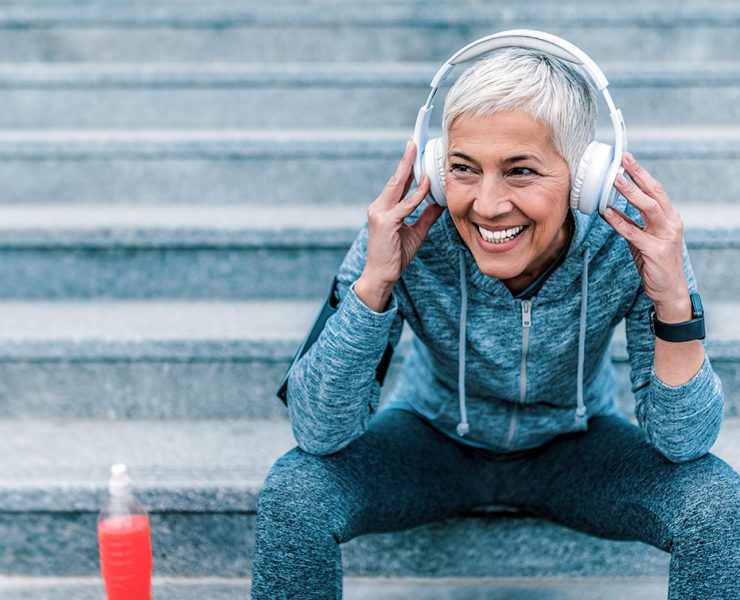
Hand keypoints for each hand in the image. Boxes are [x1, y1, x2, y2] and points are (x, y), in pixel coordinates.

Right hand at [356, 139, 444, 310]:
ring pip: (398, 187)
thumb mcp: (416, 232)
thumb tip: (440, 202)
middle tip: (414, 139)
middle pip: (395, 179)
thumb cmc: (396, 255)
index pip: (398, 183)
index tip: (414, 150)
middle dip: (406, 159)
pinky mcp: (385, 222)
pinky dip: (417, 194)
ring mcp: (380, 213)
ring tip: (418, 151)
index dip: (407, 166)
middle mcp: (379, 207)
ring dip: (410, 168)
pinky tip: (427, 183)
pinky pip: (405, 205)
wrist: (382, 275)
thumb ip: (426, 216)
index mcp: (385, 208)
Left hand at [603, 152, 690, 322]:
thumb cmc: (655, 264)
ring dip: (630, 193)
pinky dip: (620, 221)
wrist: (670, 291)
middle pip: (654, 192)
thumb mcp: (644, 240)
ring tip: (614, 180)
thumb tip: (612, 210)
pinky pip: (634, 232)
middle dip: (638, 174)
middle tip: (622, 159)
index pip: (655, 190)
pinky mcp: (655, 251)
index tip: (627, 159)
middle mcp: (671, 223)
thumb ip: (632, 224)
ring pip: (648, 208)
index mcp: (669, 218)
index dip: (641, 173)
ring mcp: (665, 236)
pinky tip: (607, 212)